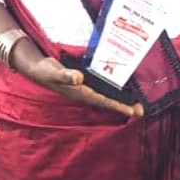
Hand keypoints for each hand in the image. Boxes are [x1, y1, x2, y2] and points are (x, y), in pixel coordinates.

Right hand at [26, 54, 143, 118]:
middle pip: (107, 101)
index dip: (117, 106)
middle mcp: (84, 93)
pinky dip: (112, 89)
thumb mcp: (54, 72)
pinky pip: (101, 88)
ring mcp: (84, 88)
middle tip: (141, 110)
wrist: (37, 68)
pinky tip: (120, 86)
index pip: (102, 101)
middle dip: (123, 106)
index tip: (131, 111)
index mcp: (79, 93)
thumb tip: (79, 78)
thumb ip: (65, 75)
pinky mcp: (84, 82)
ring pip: (106, 95)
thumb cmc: (45, 71)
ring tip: (136, 102)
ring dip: (120, 99)